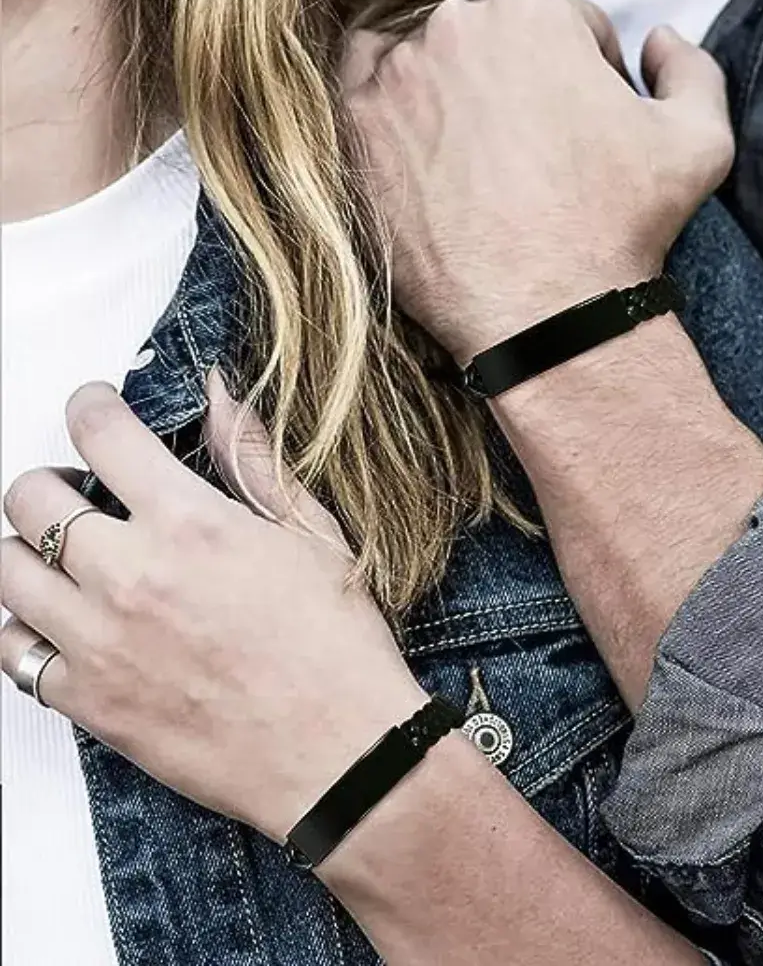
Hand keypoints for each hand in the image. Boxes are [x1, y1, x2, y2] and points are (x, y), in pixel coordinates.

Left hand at [0, 374, 427, 842]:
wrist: (340, 754)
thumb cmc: (338, 648)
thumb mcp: (314, 537)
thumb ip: (254, 460)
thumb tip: (219, 396)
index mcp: (191, 525)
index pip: (101, 434)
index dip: (89, 406)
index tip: (93, 408)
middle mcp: (131, 577)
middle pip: (30, 498)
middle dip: (49, 480)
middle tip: (78, 492)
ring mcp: (100, 644)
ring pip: (6, 570)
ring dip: (28, 550)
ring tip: (68, 558)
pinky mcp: (89, 704)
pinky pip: (13, 653)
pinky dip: (27, 628)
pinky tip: (65, 624)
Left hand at [345, 0, 733, 363]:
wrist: (547, 317)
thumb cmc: (620, 231)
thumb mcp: (700, 141)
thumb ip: (691, 68)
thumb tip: (659, 42)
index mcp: (535, 11)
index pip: (562, 26)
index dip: (584, 79)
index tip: (581, 130)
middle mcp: (457, 28)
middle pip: (491, 44)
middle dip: (517, 88)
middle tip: (531, 157)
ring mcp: (398, 79)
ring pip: (428, 68)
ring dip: (453, 99)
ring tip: (477, 165)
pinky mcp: (358, 134)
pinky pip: (364, 98)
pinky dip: (390, 114)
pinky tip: (421, 155)